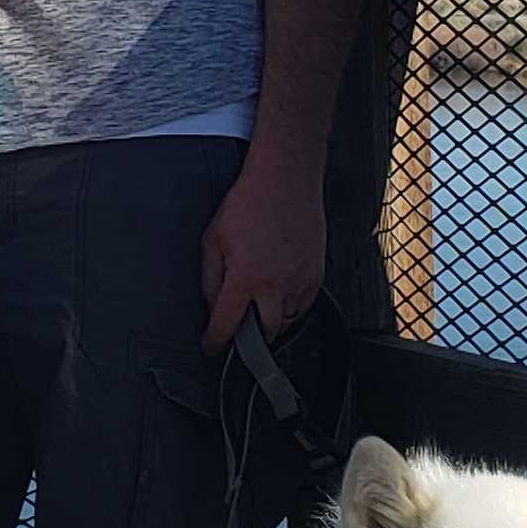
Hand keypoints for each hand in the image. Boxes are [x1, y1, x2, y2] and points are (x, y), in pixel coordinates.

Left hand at [199, 154, 325, 346]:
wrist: (285, 179)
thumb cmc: (248, 203)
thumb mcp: (213, 240)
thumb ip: (209, 279)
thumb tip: (212, 305)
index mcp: (246, 278)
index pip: (228, 324)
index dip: (215, 341)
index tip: (211, 348)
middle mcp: (276, 285)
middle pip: (264, 333)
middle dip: (249, 338)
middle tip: (238, 329)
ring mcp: (300, 280)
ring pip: (286, 321)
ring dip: (270, 322)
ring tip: (258, 306)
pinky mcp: (316, 273)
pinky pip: (304, 306)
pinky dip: (290, 308)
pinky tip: (278, 295)